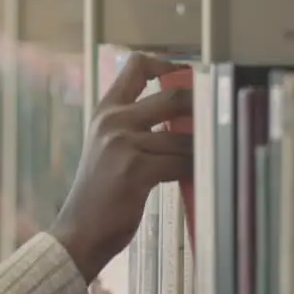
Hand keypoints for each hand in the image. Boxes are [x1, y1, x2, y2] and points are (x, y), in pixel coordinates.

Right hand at [49, 53, 192, 282]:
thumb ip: (134, 125)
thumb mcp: (108, 146)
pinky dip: (193, 170)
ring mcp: (122, 144)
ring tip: (206, 159)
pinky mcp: (135, 169)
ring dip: (200, 150)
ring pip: (183, 137)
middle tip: (213, 122)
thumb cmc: (100, 192)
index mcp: (105, 111)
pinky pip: (180, 162)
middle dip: (200, 109)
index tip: (187, 78)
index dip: (166, 65)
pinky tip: (194, 177)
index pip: (135, 66)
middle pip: (172, 96)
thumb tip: (186, 114)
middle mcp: (112, 121)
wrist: (80, 228)